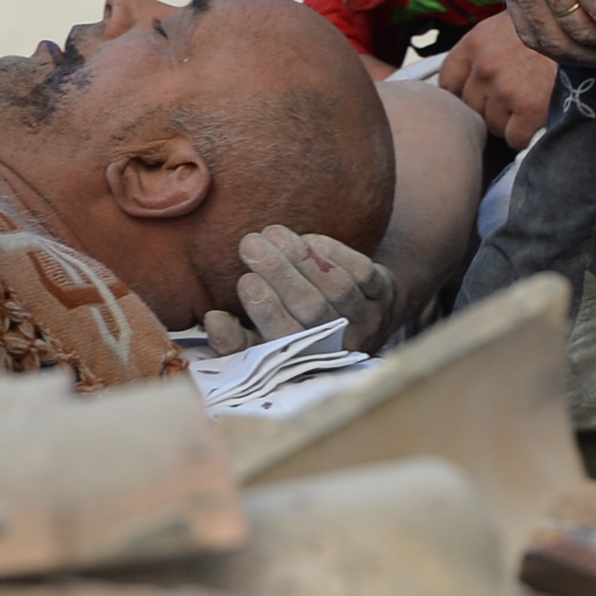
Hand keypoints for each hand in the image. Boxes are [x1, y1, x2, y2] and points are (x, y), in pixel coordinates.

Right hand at [199, 226, 398, 356]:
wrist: (357, 314)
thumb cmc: (295, 326)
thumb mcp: (262, 341)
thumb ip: (234, 340)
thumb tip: (211, 321)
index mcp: (308, 362)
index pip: (286, 342)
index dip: (266, 313)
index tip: (245, 281)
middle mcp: (341, 345)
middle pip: (312, 309)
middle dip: (279, 273)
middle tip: (249, 243)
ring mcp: (368, 321)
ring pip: (336, 288)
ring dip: (302, 258)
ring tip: (271, 233)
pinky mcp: (384, 295)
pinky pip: (362, 272)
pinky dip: (336, 254)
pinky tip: (310, 241)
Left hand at [435, 14, 557, 149]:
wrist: (582, 30)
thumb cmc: (547, 27)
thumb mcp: (505, 25)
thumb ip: (484, 48)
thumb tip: (467, 78)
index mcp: (475, 43)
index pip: (448, 82)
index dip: (463, 93)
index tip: (477, 95)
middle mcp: (485, 67)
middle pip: (471, 107)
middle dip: (488, 107)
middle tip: (510, 99)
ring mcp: (506, 90)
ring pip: (493, 125)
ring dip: (508, 121)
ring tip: (527, 104)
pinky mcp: (530, 109)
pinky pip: (514, 138)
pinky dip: (525, 134)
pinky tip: (537, 118)